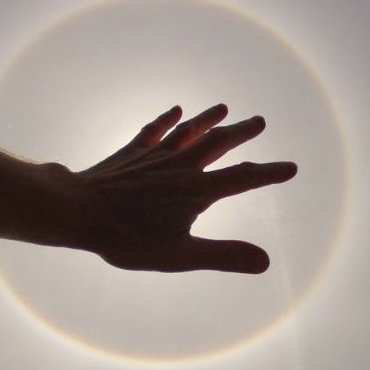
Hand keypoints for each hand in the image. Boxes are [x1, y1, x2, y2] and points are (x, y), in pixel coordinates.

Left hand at [72, 104, 296, 272]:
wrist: (78, 211)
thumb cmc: (126, 239)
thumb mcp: (178, 256)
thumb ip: (223, 255)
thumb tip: (265, 261)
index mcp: (195, 191)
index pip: (242, 178)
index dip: (269, 173)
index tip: (291, 167)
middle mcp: (180, 166)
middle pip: (217, 144)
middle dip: (241, 133)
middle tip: (259, 122)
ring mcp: (154, 156)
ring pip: (189, 132)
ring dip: (208, 119)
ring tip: (224, 107)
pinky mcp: (131, 152)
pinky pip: (153, 130)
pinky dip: (167, 120)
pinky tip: (175, 111)